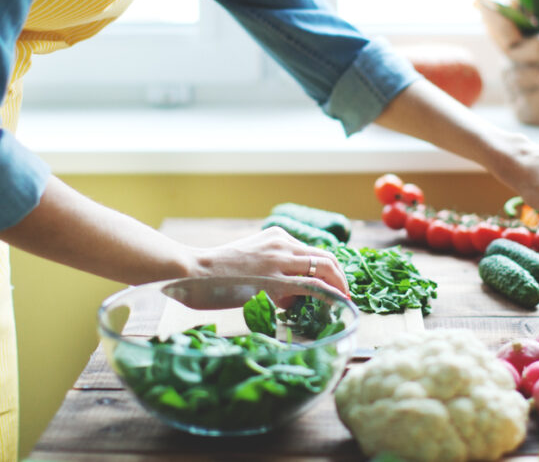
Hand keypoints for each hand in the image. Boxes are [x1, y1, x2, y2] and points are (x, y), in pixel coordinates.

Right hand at [190, 227, 349, 300]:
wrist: (193, 271)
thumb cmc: (214, 273)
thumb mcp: (250, 261)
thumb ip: (272, 270)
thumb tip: (291, 295)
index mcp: (277, 236)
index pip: (312, 251)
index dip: (329, 268)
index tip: (335, 284)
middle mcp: (282, 243)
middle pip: (325, 257)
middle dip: (340, 277)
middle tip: (345, 293)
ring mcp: (279, 260)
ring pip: (323, 268)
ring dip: (338, 285)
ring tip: (343, 300)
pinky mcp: (274, 279)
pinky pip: (311, 285)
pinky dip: (329, 293)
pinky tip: (336, 303)